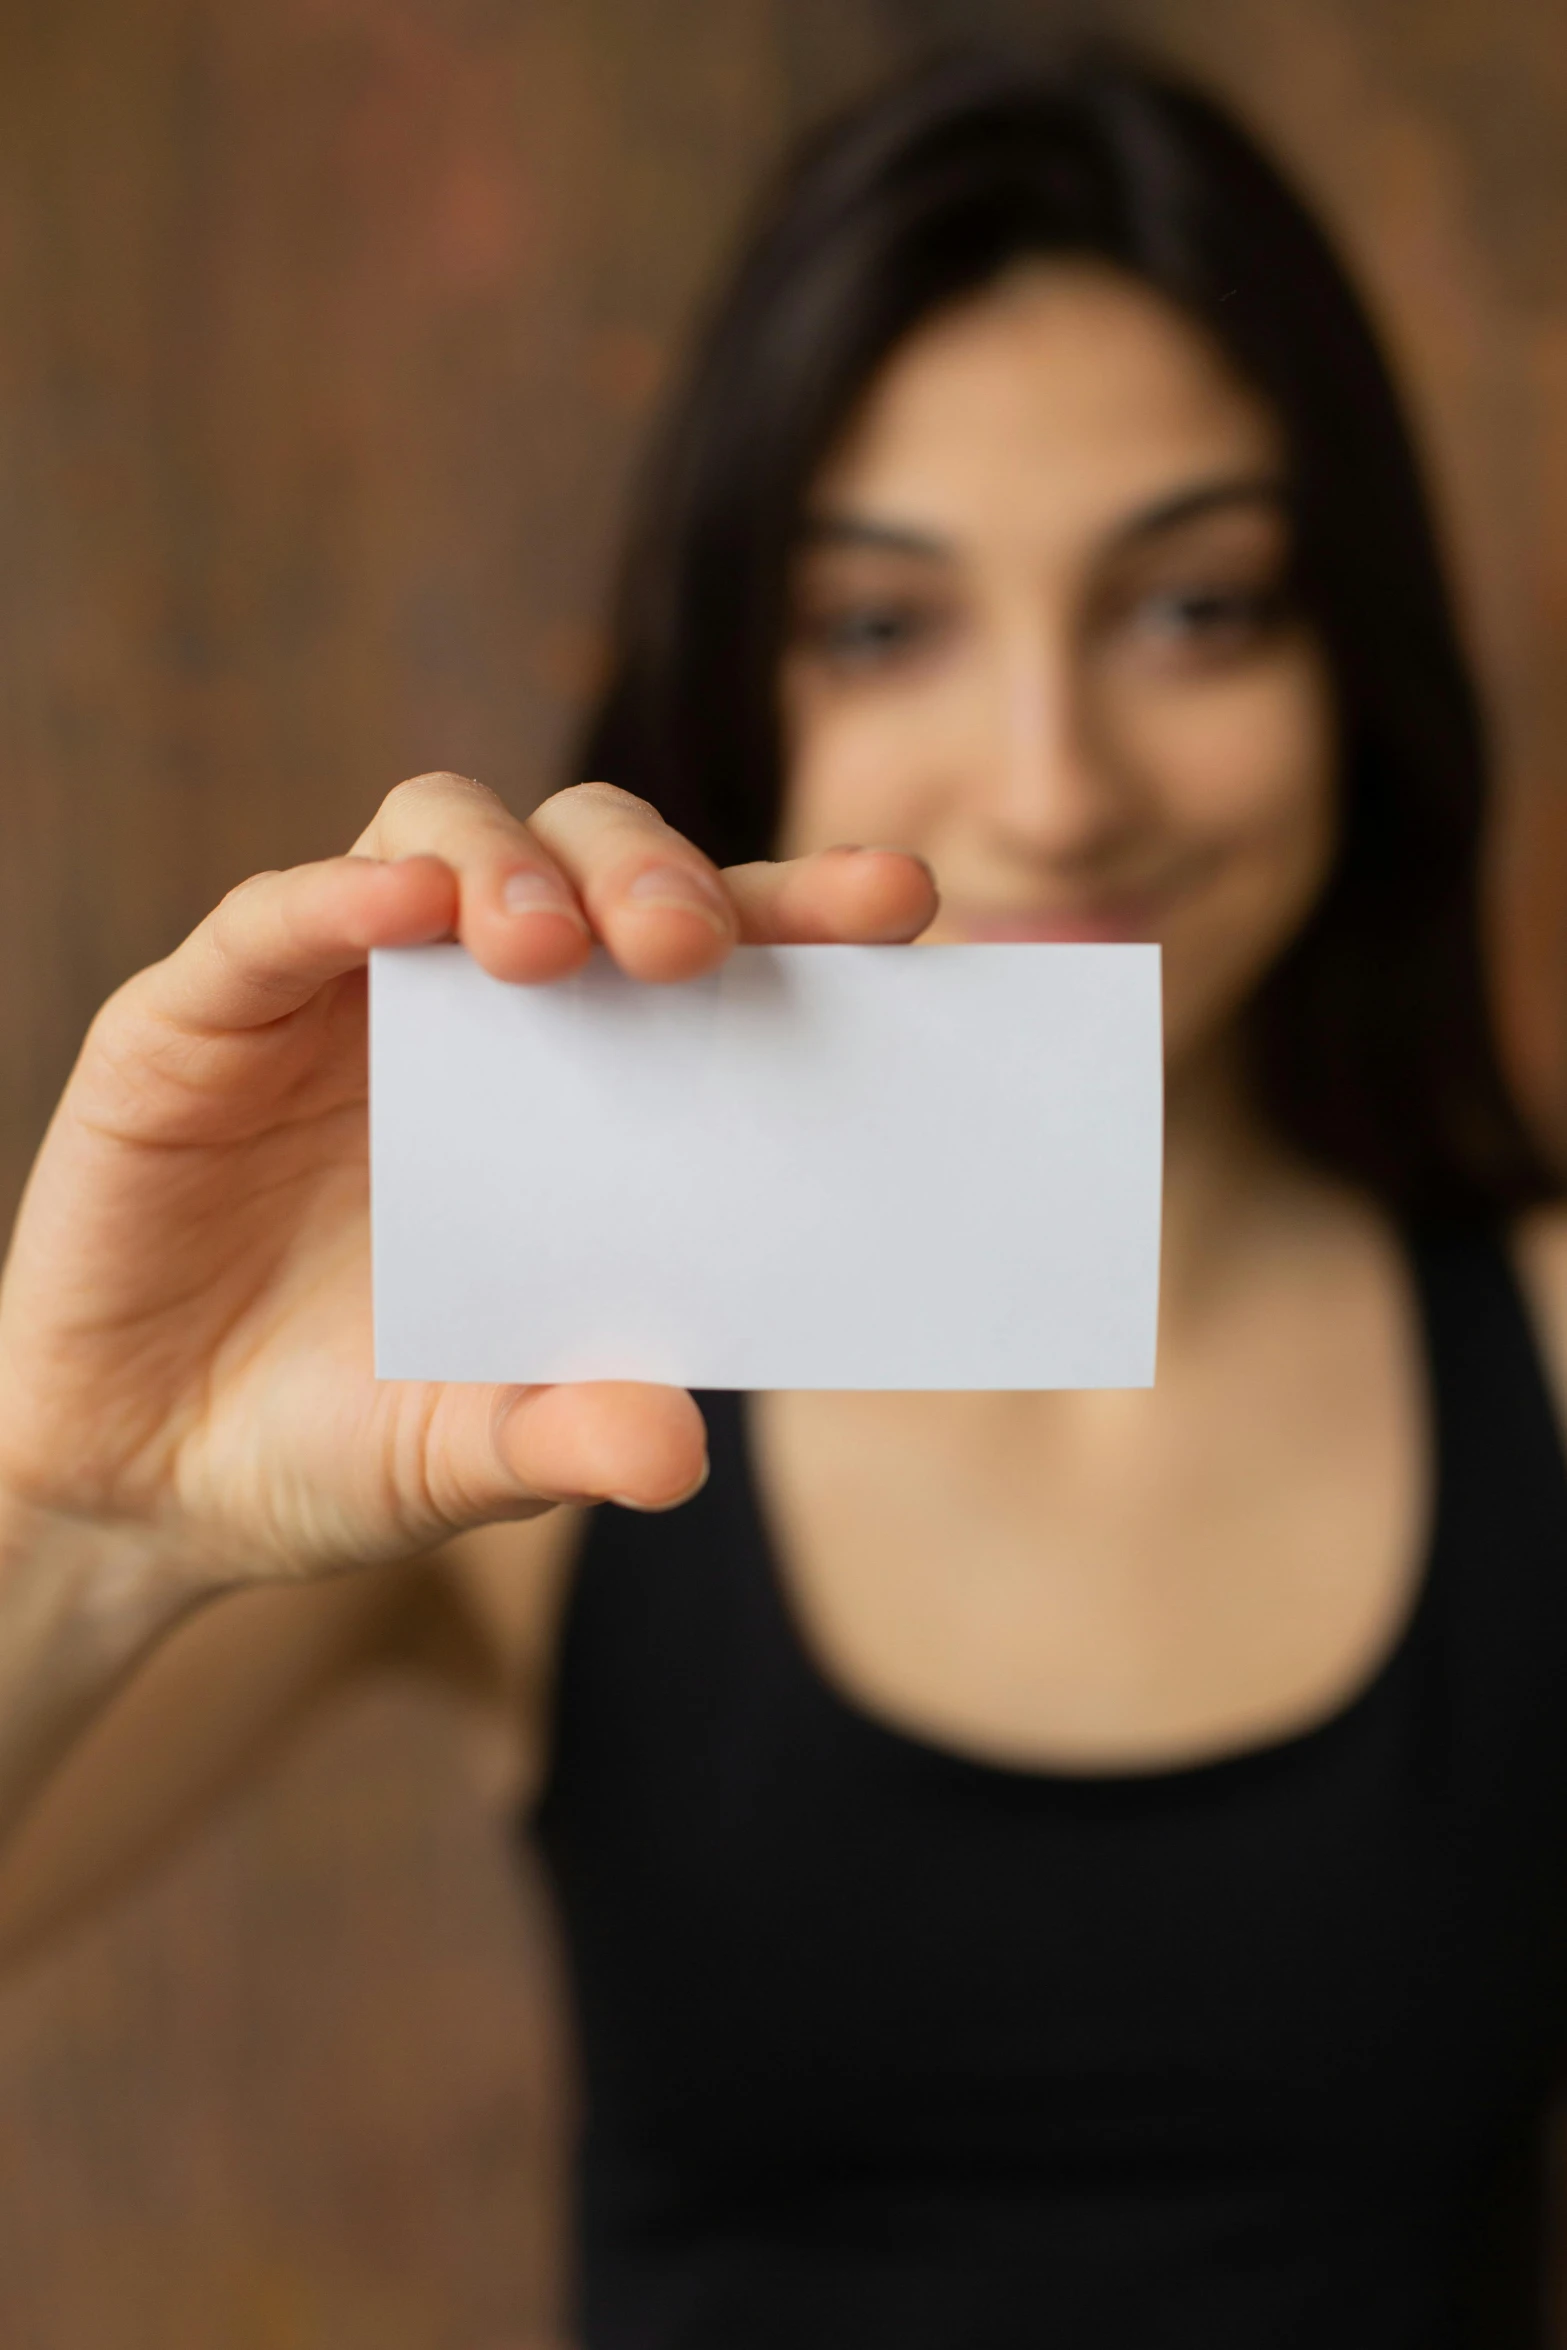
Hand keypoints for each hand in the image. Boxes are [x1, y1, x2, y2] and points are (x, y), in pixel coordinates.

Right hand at [0, 777, 934, 1585]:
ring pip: (439, 832)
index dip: (798, 911)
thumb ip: (568, 1434)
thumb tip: (677, 1452)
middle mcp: (473, 1017)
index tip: (899, 900)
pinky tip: (397, 910)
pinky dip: (337, 897)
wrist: (145, 1488)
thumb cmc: (338, 1442)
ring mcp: (337, 1000)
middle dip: (654, 872)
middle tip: (692, 947)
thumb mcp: (467, 1452)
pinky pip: (272, 919)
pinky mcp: (198, 1019)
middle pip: (585, 855)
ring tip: (548, 946)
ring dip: (510, 867)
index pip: (705, 958)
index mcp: (579, 1092)